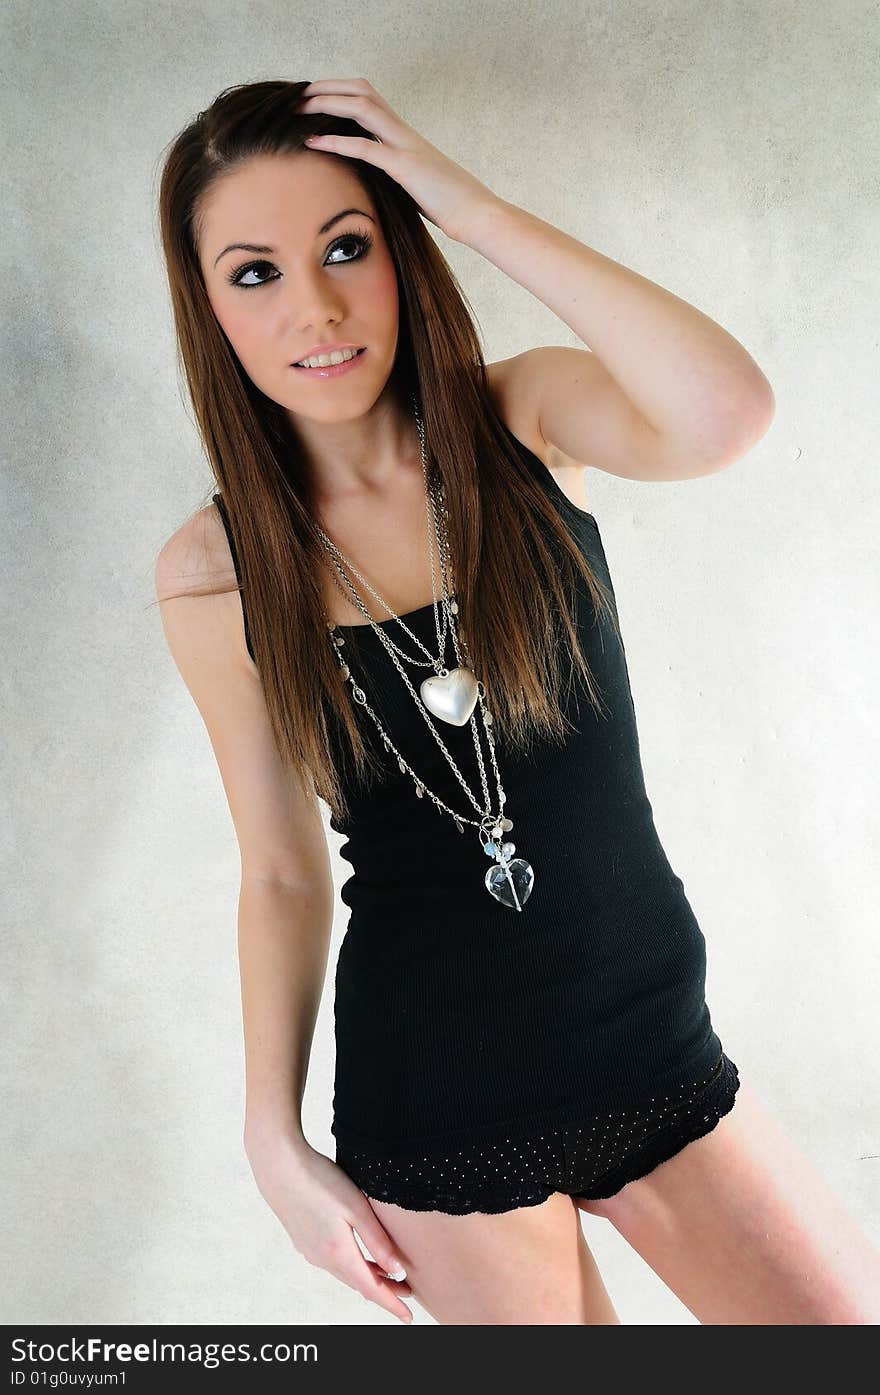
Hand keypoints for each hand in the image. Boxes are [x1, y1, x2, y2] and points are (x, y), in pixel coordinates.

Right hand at [247, 1134, 414, 1323]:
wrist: (278, 1168)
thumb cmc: (319, 1181)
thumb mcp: (356, 1208)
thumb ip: (378, 1241)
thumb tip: (398, 1272)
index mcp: (338, 1254)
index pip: (372, 1289)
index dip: (392, 1303)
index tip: (409, 1317)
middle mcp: (322, 1259)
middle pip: (359, 1283)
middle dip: (384, 1290)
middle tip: (407, 1292)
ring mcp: (310, 1250)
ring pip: (345, 1272)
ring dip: (368, 1277)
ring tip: (389, 1275)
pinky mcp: (303, 1239)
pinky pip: (333, 1261)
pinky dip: (351, 1266)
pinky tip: (357, 1256)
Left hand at [296, 77, 499, 243]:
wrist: (477, 215)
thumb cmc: (451, 206)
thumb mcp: (417, 185)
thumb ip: (397, 176)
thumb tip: (378, 184)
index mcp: (406, 136)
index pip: (370, 99)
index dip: (341, 93)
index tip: (316, 100)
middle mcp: (404, 132)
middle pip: (363, 91)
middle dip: (329, 88)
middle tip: (299, 96)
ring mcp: (405, 146)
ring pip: (362, 108)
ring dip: (327, 104)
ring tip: (299, 110)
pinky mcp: (405, 167)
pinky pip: (366, 147)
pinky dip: (336, 141)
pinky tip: (314, 142)